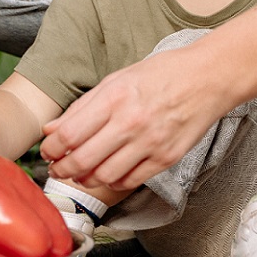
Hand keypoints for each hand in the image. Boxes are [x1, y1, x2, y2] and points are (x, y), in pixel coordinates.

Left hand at [39, 47, 227, 189]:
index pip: (70, 134)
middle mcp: (132, 122)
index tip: (48, 152)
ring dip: (86, 179)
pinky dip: (113, 182)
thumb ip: (83, 106)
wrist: (208, 78)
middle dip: (62, 170)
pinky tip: (109, 173)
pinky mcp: (167, 158)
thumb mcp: (118, 79)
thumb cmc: (163, 74)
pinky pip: (130, 181)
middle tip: (58, 168)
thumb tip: (51, 129)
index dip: (51, 149)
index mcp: (115, 98)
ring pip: (105, 176)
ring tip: (81, 174)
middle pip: (83, 160)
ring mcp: (151, 143)